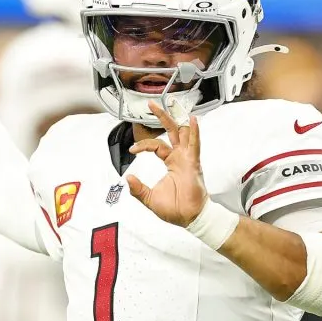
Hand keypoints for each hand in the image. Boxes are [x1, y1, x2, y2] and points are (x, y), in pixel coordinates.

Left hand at [127, 101, 208, 227]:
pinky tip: (193, 121)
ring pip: (182, 132)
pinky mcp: (193, 164)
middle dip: (161, 116)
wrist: (189, 218)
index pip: (155, 145)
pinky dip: (194, 133)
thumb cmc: (175, 209)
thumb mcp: (150, 198)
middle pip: (170, 131)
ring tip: (172, 102)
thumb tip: (127, 179)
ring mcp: (188, 158)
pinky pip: (194, 145)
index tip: (132, 150)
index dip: (143, 145)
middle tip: (151, 104)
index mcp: (170, 162)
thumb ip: (138, 189)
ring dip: (177, 118)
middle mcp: (180, 157)